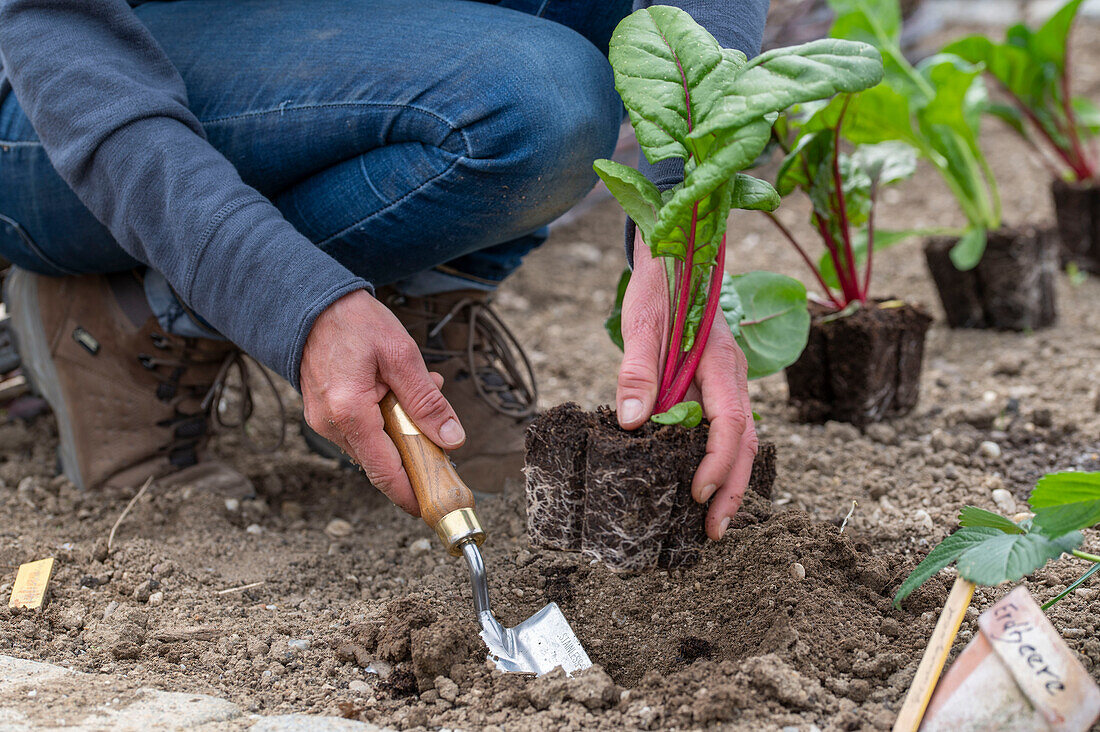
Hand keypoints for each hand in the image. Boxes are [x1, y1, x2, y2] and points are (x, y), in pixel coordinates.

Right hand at [300, 290, 465, 515]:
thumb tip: (453, 439)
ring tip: (421, 389)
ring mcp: (323, 422)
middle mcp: (330, 425)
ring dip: (402, 431)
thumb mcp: (401, 355)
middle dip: (415, 452)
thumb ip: (427, 401)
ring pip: (373, 447)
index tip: (433, 507)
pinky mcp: (324, 414)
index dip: (410, 495)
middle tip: (442, 429)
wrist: (311, 302)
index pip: (384, 472)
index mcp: (349, 413)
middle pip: (380, 463)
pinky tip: (399, 392)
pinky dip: (385, 421)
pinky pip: (360, 432)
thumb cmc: (354, 322)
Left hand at [616, 232, 757, 540]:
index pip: (730, 424)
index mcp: (721, 363)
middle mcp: (732, 377)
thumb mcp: (642, 323)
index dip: (716, 464)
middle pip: (744, 442)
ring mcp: (727, 382)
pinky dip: (719, 459)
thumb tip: (629, 424)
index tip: (696, 495)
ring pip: (740, 439)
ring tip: (712, 519)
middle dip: (732, 489)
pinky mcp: (714, 384)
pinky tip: (702, 480)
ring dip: (729, 479)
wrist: (675, 252)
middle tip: (714, 531)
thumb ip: (637, 372)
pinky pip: (725, 428)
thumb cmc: (659, 285)